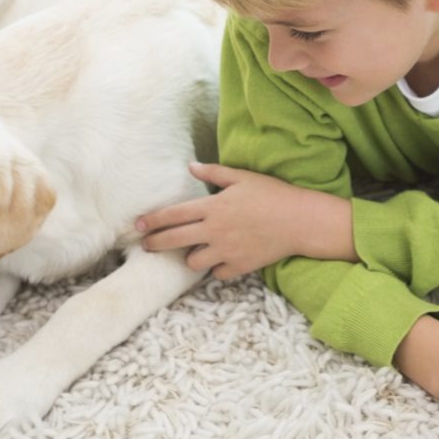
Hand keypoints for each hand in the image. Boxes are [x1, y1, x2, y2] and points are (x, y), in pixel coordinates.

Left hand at [136, 162, 350, 278]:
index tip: (138, 226)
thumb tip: (190, 165)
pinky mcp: (239, 266)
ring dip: (191, 257)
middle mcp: (215, 230)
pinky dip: (217, 268)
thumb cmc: (273, 194)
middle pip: (174, 240)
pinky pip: (217, 273)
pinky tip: (221, 260)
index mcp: (213, 206)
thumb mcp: (243, 177)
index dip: (152, 221)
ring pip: (193, 262)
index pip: (173, 215)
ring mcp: (226, 250)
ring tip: (194, 252)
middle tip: (147, 246)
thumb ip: (214, 172)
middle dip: (156, 243)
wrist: (300, 221)